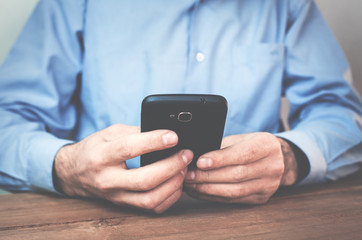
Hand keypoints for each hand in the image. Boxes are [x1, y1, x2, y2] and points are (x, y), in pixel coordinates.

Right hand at [54, 124, 192, 212]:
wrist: (74, 172)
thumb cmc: (95, 149)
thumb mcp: (110, 133)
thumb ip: (135, 132)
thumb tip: (164, 131)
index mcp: (101, 156)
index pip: (129, 148)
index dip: (154, 141)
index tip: (173, 136)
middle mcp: (107, 179)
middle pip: (145, 179)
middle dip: (171, 166)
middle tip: (186, 154)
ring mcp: (116, 196)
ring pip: (150, 199)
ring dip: (173, 184)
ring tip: (183, 168)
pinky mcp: (124, 205)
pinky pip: (151, 208)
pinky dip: (170, 197)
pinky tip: (176, 183)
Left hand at [184, 132, 297, 203]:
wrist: (276, 158)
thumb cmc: (252, 145)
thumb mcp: (240, 139)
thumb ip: (223, 147)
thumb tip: (196, 157)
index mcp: (267, 146)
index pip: (242, 154)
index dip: (220, 159)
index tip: (200, 162)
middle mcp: (272, 166)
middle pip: (237, 175)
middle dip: (208, 176)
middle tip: (188, 175)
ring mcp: (269, 185)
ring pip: (235, 191)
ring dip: (208, 189)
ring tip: (191, 185)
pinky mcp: (261, 198)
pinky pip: (234, 200)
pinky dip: (214, 196)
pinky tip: (200, 192)